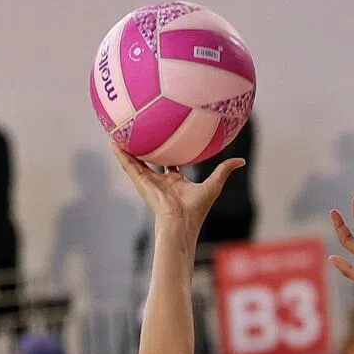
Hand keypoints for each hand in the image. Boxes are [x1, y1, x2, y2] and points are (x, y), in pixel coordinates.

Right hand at [109, 143, 243, 235]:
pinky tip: (112, 142)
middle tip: (141, 131)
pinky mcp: (140, 182)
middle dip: (146, 147)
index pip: (170, 162)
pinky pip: (128, 165)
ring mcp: (149, 181)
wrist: (180, 222)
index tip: (167, 137)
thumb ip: (224, 170)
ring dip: (128, 147)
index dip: (169, 151)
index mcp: (176, 181)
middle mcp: (161, 180)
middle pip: (152, 159)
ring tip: (119, 132)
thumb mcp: (213, 184)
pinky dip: (120, 154)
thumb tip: (241, 160)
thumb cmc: (197, 208)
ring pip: (137, 160)